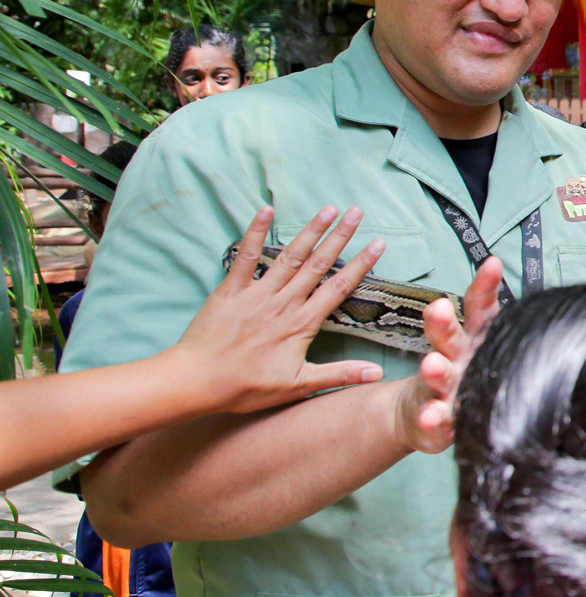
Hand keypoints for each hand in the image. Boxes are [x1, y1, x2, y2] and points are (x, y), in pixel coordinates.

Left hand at [172, 206, 384, 412]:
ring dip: (310, 230)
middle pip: (317, 264)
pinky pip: (245, 256)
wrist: (198, 382)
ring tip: (327, 209)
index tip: (377, 244)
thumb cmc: (247, 387)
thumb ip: (339, 375)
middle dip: (339, 236)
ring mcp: (257, 293)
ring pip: (290, 256)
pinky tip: (266, 210)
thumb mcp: (298, 386)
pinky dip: (255, 232)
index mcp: (302, 324)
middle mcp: (283, 303)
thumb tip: (377, 374)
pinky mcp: (231, 289)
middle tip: (356, 212)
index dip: (360, 265)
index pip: (338, 288)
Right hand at [391, 257, 505, 453]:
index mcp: (471, 339)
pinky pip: (433, 417)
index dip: (485, 286)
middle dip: (442, 323)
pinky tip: (429, 416)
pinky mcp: (433, 418)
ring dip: (435, 369)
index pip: (478, 308)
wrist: (423, 415)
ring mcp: (441, 388)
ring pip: (438, 375)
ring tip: (432, 364)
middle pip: (448, 336)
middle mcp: (454, 358)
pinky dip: (431, 417)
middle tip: (438, 308)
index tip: (492, 264)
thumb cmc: (464, 373)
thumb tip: (499, 265)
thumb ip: (489, 314)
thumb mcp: (482, 345)